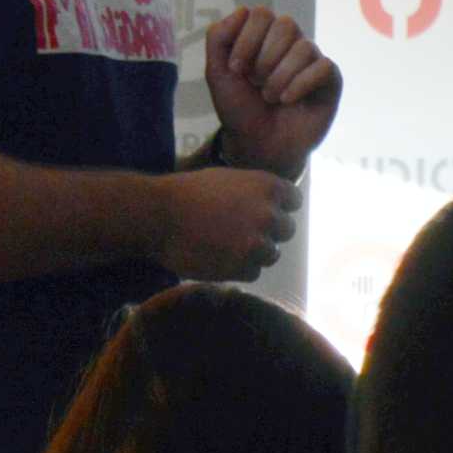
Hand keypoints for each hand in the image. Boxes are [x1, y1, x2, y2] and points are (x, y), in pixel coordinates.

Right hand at [153, 164, 297, 281]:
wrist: (159, 217)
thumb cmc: (189, 192)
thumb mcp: (230, 179)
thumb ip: (256, 191)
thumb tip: (272, 204)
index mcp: (269, 187)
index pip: (294, 201)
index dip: (279, 207)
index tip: (264, 212)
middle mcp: (269, 215)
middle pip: (287, 230)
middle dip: (269, 231)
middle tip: (243, 232)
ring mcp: (257, 244)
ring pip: (272, 254)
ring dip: (255, 252)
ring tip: (227, 246)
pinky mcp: (242, 268)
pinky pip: (253, 272)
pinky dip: (239, 268)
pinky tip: (219, 258)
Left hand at [205, 6, 342, 176]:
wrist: (258, 145)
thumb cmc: (240, 108)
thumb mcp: (217, 73)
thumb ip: (219, 38)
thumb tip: (243, 10)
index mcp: (265, 36)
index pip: (261, 14)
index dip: (247, 39)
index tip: (236, 68)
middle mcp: (291, 43)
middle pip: (286, 25)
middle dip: (265, 58)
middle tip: (256, 83)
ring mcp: (312, 60)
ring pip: (304, 47)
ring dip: (279, 77)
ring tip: (271, 97)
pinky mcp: (330, 79)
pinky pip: (322, 67)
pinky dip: (300, 85)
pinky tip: (288, 100)